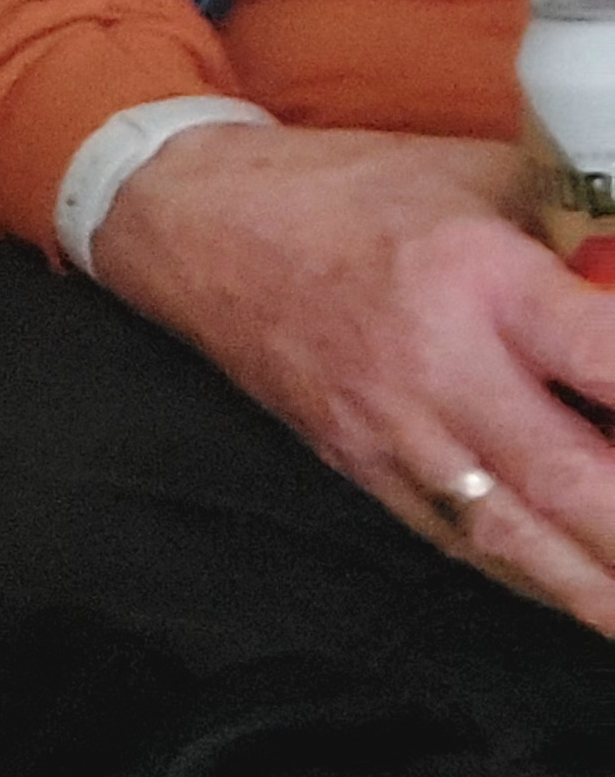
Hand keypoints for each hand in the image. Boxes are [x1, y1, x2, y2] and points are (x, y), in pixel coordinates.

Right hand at [88, 124, 614, 631]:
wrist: (202, 230)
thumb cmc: (350, 195)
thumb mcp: (485, 176)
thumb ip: (584, 234)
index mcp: (476, 278)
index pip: (604, 354)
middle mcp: (436, 369)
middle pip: (568, 478)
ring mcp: (394, 432)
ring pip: (514, 535)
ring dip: (597, 587)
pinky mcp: (363, 468)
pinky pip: (459, 541)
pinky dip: (534, 580)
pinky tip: (582, 600)